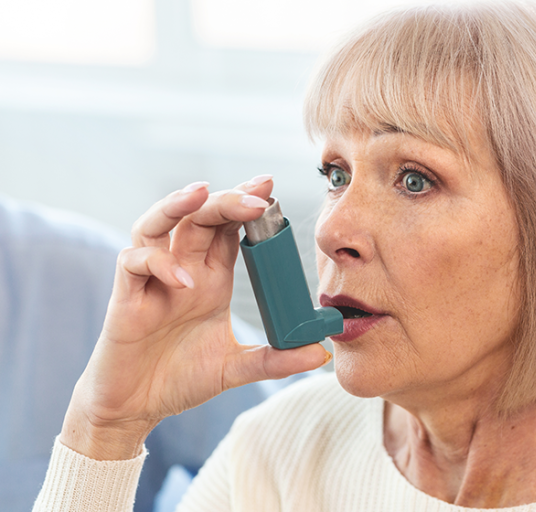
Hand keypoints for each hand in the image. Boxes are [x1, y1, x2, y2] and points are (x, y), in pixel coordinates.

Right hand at [60, 177, 329, 459]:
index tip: (270, 191)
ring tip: (203, 193)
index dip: (247, 207)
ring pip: (156, 224)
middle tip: (258, 193)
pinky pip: (133, 263)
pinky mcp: (125, 299)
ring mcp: (153, 281)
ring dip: (177, 205)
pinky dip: (157, 262)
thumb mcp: (236, 369)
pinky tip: (183, 279)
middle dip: (227, 200)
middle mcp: (184, 271)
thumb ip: (276, 360)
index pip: (230, 230)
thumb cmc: (180, 380)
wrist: (136, 408)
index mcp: (212, 279)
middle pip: (200, 218)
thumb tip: (320, 354)